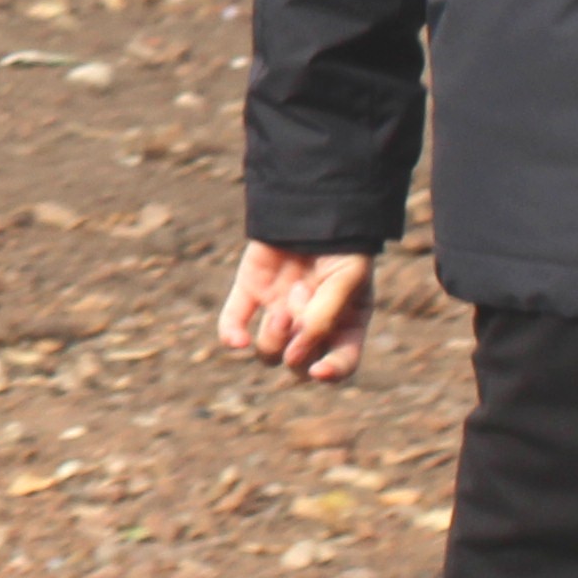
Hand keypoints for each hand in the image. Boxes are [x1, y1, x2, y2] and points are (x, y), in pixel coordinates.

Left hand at [219, 240, 379, 382]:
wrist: (314, 204)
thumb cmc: (342, 244)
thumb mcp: (346, 279)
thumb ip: (326, 317)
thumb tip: (296, 356)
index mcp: (345, 323)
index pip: (340, 363)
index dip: (331, 373)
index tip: (318, 371)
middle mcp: (311, 325)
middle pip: (298, 364)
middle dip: (298, 346)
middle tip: (301, 316)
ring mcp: (278, 311)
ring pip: (268, 351)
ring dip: (273, 335)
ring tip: (284, 304)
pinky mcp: (250, 293)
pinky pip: (233, 324)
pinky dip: (231, 334)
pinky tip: (237, 340)